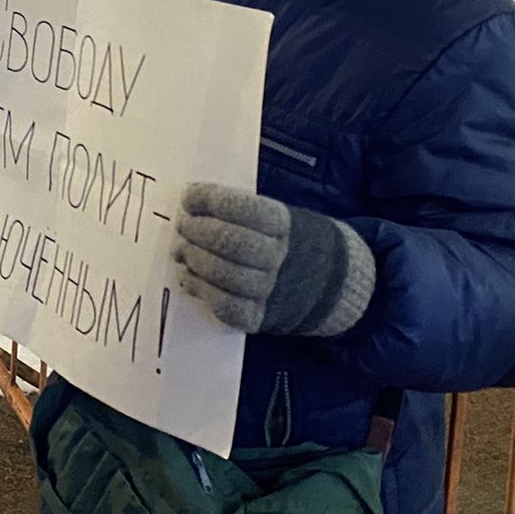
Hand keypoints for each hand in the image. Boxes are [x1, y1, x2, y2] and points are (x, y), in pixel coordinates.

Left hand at [172, 182, 375, 336]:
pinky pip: (225, 307)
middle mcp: (280, 258)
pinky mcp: (259, 318)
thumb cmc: (292, 240)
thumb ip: (240, 212)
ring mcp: (271, 291)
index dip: (210, 200)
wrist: (332, 284)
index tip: (188, 196)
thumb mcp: (279, 216)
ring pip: (224, 275)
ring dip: (195, 259)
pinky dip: (201, 290)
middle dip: (197, 231)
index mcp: (286, 225)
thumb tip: (192, 208)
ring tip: (182, 249)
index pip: (244, 209)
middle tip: (183, 225)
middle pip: (231, 243)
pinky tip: (190, 277)